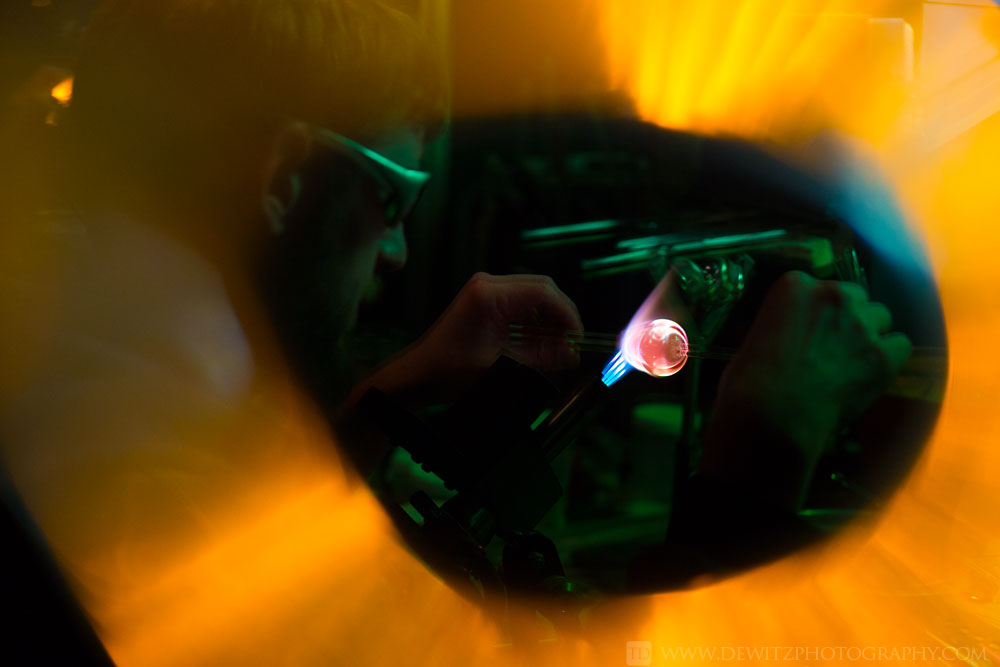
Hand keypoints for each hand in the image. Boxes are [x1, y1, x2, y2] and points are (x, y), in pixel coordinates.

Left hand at [356, 272, 582, 405]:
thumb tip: (573, 355)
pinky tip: (540, 348)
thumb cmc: (450, 371)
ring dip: (548, 323)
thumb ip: (542, 359)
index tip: (577, 340)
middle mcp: (488, 285)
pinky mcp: (485, 302)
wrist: (416, 375)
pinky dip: (533, 325)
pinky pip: (520, 307)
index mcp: (490, 294)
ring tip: (557, 352)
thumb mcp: (502, 368)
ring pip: (533, 299)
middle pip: (542, 291)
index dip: (568, 315)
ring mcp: (485, 291)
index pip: (545, 292)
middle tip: (571, 346)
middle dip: (560, 318)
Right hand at [701, 271, 911, 509]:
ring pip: (881, 317)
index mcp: (795, 285)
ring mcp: (863, 324)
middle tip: (833, 347)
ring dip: (870, 334)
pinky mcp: (884, 355)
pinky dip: (890, 358)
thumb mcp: (756, 338)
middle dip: (847, 318)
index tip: (810, 331)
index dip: (818, 313)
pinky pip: (901, 345)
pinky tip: (871, 375)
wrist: (773, 415)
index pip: (819, 288)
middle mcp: (834, 295)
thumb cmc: (750, 381)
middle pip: (855, 296)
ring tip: (852, 362)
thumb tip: (790, 339)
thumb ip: (783, 326)